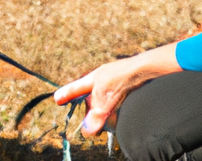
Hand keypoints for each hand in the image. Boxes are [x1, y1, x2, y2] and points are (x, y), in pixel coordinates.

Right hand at [54, 44, 181, 135]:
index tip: (56, 99)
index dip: (67, 94)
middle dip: (88, 107)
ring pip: (105, 99)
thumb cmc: (121, 79)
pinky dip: (114, 110)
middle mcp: (104, 79)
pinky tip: (118, 116)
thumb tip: (87, 131)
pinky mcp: (128, 87)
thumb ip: (96, 115)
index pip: (76, 88)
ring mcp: (116, 83)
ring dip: (102, 110)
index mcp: (94, 78)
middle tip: (87, 120)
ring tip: (104, 122)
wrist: (145, 70)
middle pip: (91, 96)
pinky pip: (117, 100)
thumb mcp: (104, 98)